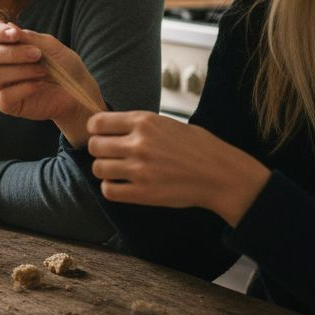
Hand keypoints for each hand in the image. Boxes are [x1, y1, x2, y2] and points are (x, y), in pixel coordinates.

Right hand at [0, 21, 102, 125]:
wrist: (78, 93)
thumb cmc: (64, 67)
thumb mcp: (51, 47)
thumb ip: (30, 38)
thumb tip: (8, 25)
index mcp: (8, 46)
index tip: (15, 35)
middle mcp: (0, 64)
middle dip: (12, 53)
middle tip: (37, 55)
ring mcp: (1, 85)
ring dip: (21, 71)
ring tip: (43, 71)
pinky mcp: (6, 104)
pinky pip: (4, 96)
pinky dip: (23, 88)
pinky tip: (39, 84)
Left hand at [87, 111, 270, 226]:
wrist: (220, 174)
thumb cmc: (199, 147)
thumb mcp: (168, 122)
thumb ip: (140, 124)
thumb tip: (114, 127)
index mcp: (144, 121)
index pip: (97, 122)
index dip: (95, 129)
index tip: (101, 134)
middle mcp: (138, 143)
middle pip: (94, 146)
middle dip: (99, 150)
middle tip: (110, 154)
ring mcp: (140, 169)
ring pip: (98, 169)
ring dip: (104, 170)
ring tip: (117, 170)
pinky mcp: (143, 193)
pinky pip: (109, 191)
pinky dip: (112, 188)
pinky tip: (123, 185)